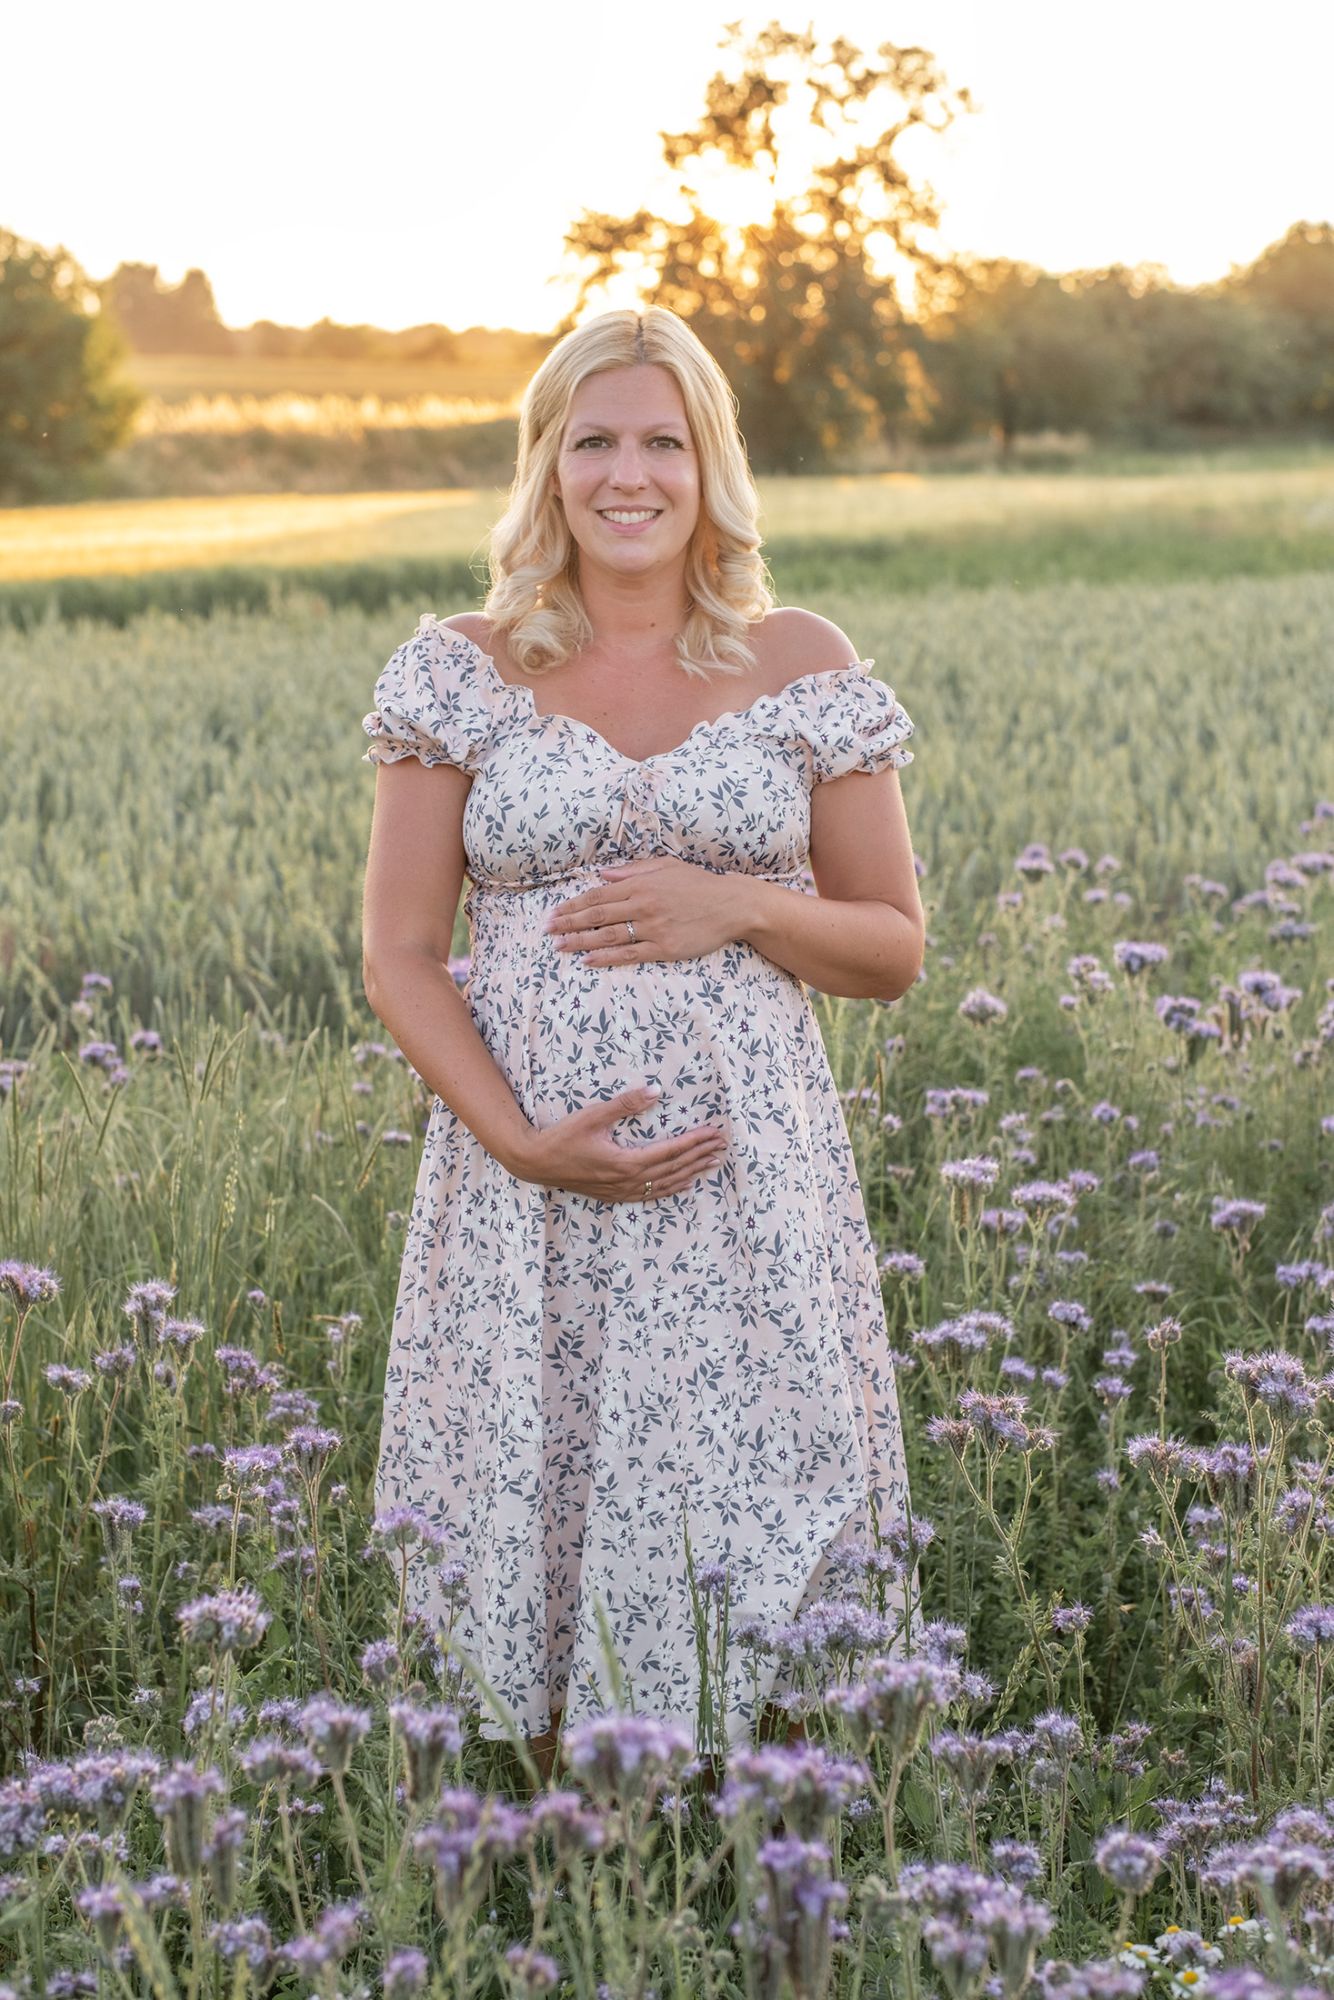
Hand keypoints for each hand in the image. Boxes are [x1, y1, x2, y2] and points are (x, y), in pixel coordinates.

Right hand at [513, 1085, 728, 1201]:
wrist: (536, 1163)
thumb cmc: (562, 1136)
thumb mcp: (593, 1115)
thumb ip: (625, 1104)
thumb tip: (655, 1090)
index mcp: (626, 1161)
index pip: (671, 1150)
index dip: (695, 1142)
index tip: (714, 1133)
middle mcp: (628, 1180)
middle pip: (674, 1168)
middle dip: (700, 1155)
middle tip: (722, 1145)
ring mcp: (622, 1190)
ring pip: (666, 1184)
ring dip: (691, 1172)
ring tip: (712, 1163)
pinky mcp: (615, 1195)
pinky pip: (651, 1194)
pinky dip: (672, 1188)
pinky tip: (685, 1183)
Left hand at [542, 855, 750, 965]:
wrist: (732, 904)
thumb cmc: (699, 884)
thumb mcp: (665, 866)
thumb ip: (632, 870)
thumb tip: (603, 874)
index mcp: (640, 884)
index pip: (597, 894)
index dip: (573, 905)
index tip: (554, 913)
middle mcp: (643, 905)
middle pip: (597, 915)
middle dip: (568, 923)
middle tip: (547, 930)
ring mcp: (653, 928)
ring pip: (608, 936)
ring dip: (580, 941)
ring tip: (560, 946)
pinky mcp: (665, 948)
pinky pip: (629, 954)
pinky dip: (606, 957)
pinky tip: (588, 960)